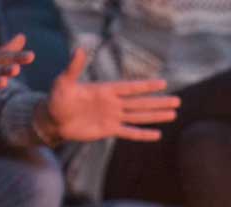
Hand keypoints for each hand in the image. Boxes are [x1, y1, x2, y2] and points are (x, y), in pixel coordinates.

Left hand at [38, 48, 180, 142]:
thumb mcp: (64, 82)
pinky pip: (129, 132)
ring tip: (173, 114)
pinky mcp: (108, 130)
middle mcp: (113, 103)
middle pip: (141, 102)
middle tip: (177, 101)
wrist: (53, 120)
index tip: (163, 83)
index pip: (130, 88)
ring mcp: (113, 117)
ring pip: (139, 116)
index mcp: (106, 90)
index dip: (146, 86)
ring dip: (156, 115)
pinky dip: (142, 134)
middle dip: (159, 102)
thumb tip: (79, 49)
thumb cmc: (57, 99)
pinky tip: (157, 134)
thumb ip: (74, 68)